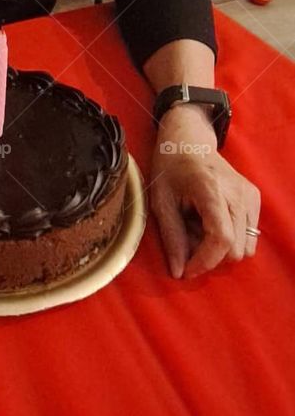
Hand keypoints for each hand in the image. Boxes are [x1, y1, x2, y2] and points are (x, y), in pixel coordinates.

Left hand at [150, 124, 260, 279]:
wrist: (189, 142)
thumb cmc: (170, 168)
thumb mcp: (161, 201)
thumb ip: (171, 237)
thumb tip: (179, 273)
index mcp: (211, 189)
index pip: (221, 238)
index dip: (205, 261)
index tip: (186, 270)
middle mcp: (237, 193)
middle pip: (235, 250)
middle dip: (210, 257)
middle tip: (187, 240)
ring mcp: (249, 196)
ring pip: (245, 248)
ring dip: (221, 250)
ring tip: (199, 229)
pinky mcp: (254, 199)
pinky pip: (248, 236)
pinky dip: (230, 239)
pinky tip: (211, 222)